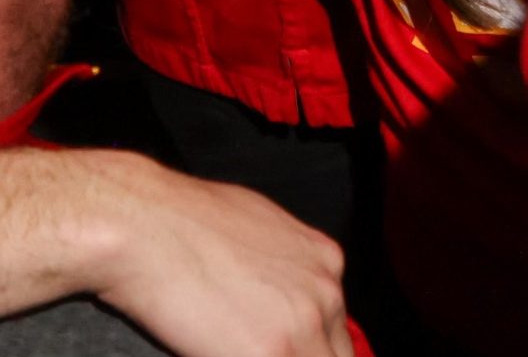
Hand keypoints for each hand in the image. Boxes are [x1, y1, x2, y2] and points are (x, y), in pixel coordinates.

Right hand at [81, 149, 350, 356]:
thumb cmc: (190, 223)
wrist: (151, 228)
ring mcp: (302, 325)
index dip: (309, 352)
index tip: (288, 354)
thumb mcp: (262, 236)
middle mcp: (325, 293)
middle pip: (335, 354)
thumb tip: (273, 306)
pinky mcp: (269, 352)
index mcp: (327, 263)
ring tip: (241, 353)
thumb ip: (284, 276)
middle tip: (262, 353)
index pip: (335, 331)